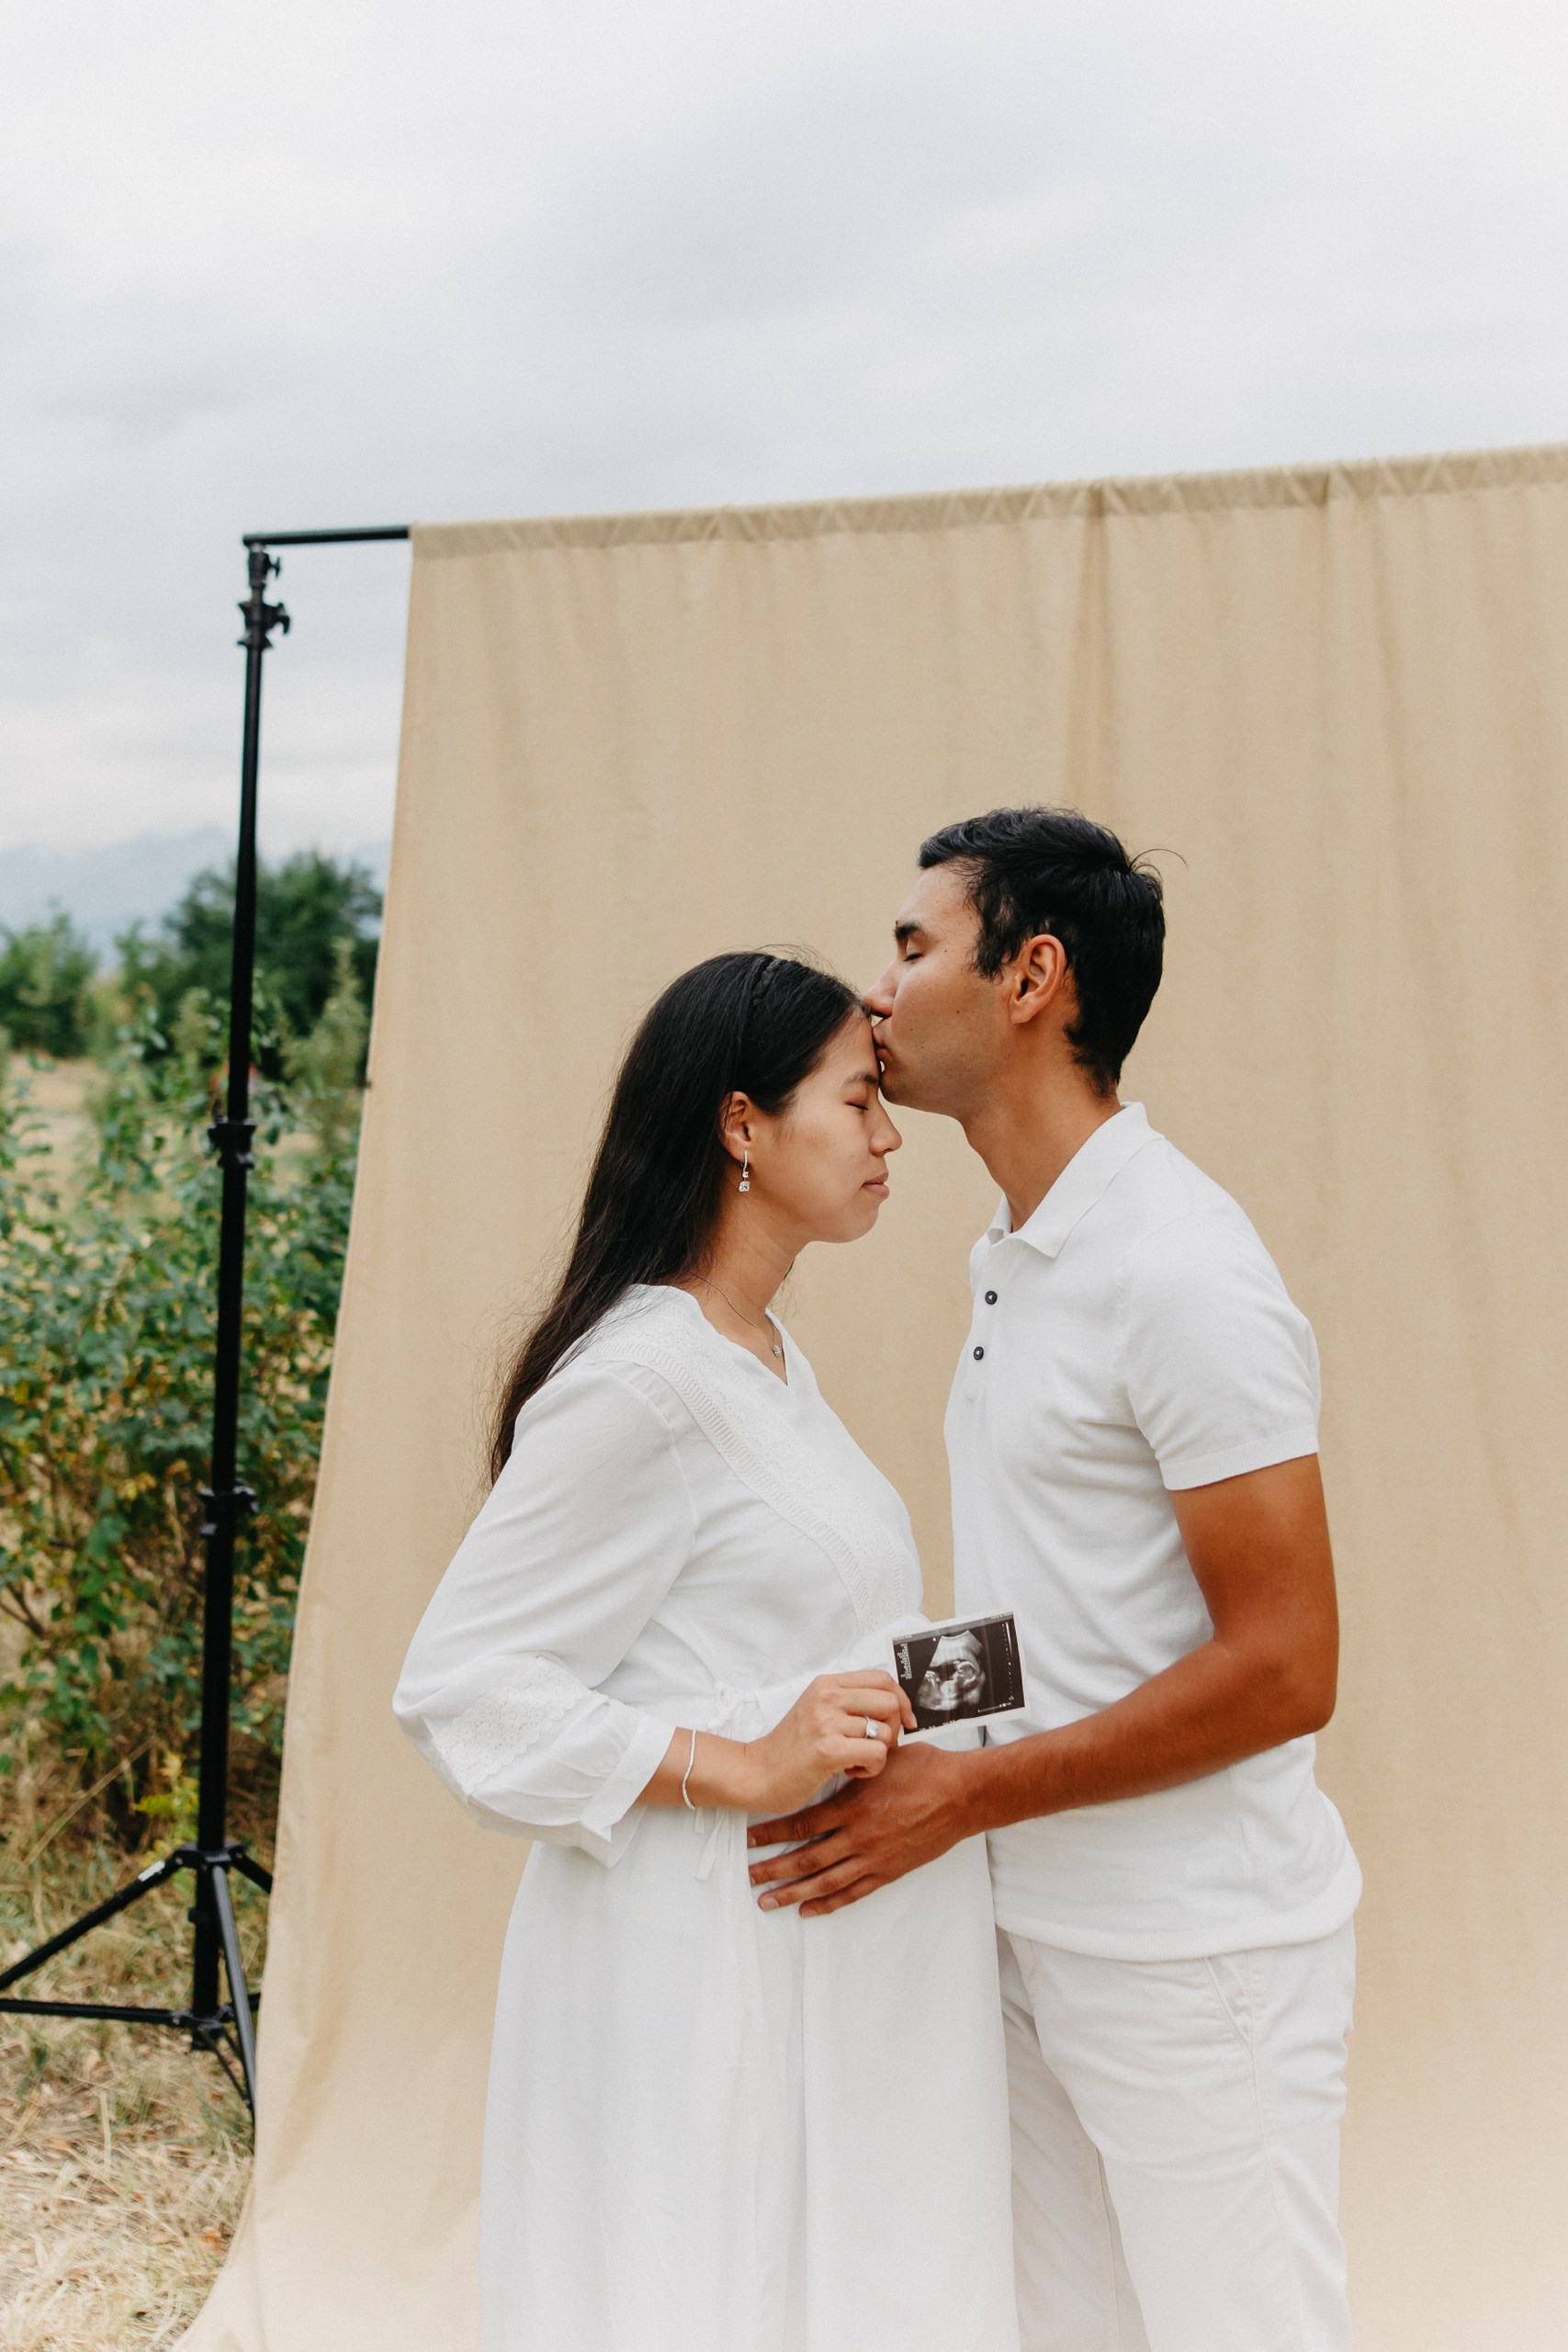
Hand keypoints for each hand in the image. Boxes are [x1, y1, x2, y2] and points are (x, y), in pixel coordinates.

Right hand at [745, 1671, 913, 1814]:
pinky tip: (851, 1771)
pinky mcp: (828, 1749)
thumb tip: (895, 1708)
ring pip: (885, 1732)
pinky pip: (877, 1754)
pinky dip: (872, 1768)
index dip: (902, 1701)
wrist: (756, 1773)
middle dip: (894, 1729)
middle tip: (874, 1746)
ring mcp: (826, 1721)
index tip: (905, 1721)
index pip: (882, 1679)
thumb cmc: (791, 1748)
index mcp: (827, 1684)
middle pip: (890, 1702)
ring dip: (879, 1753)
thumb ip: (848, 1703)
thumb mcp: (817, 1711)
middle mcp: (827, 1697)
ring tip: (856, 1760)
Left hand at [746, 1738, 974, 1914]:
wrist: (962, 1795)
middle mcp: (859, 1835)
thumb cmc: (924, 1770)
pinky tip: (808, 1910)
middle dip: (774, 1869)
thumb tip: (828, 1759)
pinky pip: (853, 1893)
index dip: (773, 1833)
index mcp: (853, 1805)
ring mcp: (874, 1857)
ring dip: (793, 1893)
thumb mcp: (881, 1760)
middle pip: (807, 1858)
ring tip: (768, 1901)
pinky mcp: (889, 1872)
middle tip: (750, 1878)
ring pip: (825, 1881)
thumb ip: (852, 1766)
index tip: (749, 1839)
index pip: (803, 1823)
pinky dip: (828, 1903)